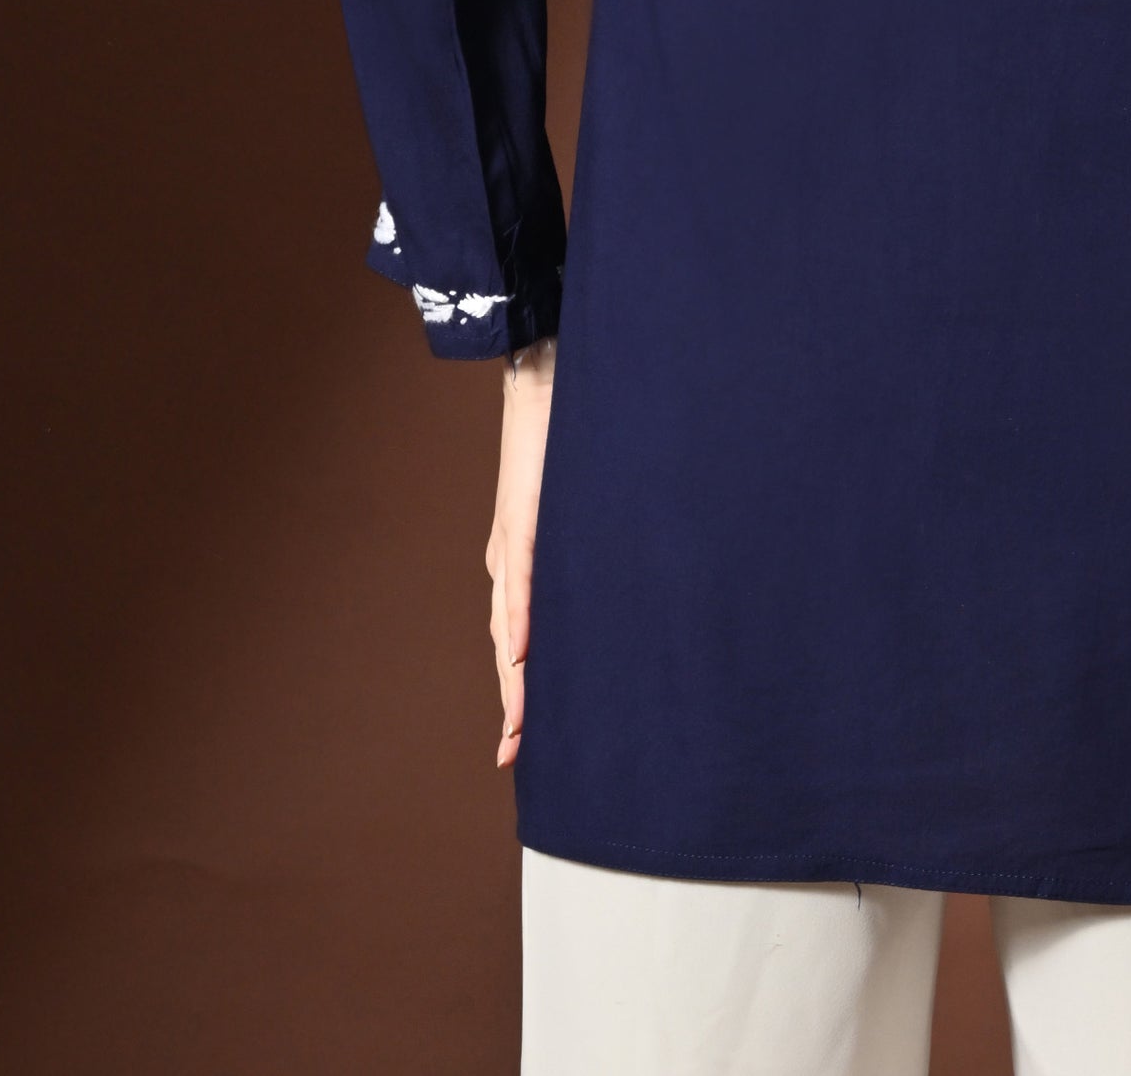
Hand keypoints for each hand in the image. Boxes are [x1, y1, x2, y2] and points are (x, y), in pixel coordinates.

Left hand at [485, 338, 555, 767]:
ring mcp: (511, 540)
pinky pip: (521, 578)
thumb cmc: (565, 434)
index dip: (520, 692)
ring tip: (517, 730)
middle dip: (513, 705)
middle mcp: (508, 559)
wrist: (541, 372)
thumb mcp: (578, 503)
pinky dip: (518, 620)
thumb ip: (588, 543)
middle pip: (505, 649)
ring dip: (512, 680)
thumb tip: (624, 576)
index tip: (523, 743)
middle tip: (515, 757)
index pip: (517, 640)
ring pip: (506, 626)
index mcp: (521, 560)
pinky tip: (519, 656)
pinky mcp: (521, 516)